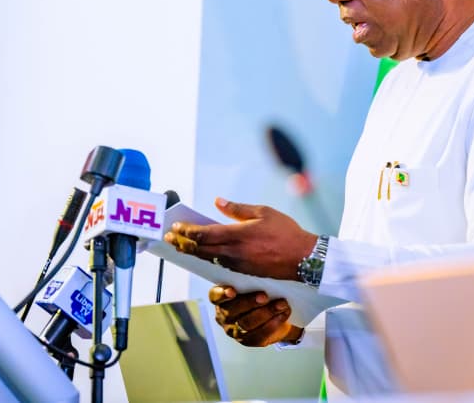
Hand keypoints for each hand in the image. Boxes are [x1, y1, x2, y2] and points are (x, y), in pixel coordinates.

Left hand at [163, 197, 317, 279]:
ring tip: (180, 246)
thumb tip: (218, 202)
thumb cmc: (286, 232)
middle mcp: (234, 252)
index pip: (204, 234)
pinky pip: (220, 265)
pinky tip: (203, 254)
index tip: (175, 227)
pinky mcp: (244, 272)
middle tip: (169, 239)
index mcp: (237, 235)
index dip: (187, 231)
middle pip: (201, 249)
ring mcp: (238, 264)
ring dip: (193, 252)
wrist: (304, 258)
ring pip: (208, 258)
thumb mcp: (263, 212)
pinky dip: (207, 258)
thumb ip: (237, 209)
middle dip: (183, 243)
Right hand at [210, 285, 302, 346]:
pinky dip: (272, 324)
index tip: (232, 291)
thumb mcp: (252, 283)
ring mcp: (235, 330)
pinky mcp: (248, 341)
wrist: (275, 313)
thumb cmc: (260, 292)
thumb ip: (250, 277)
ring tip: (281, 304)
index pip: (214, 296)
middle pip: (233, 310)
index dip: (222, 294)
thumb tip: (259, 263)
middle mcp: (224, 315)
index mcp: (220, 299)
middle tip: (264, 296)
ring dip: (266, 313)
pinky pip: (259, 335)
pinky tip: (282, 315)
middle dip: (249, 302)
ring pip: (247, 324)